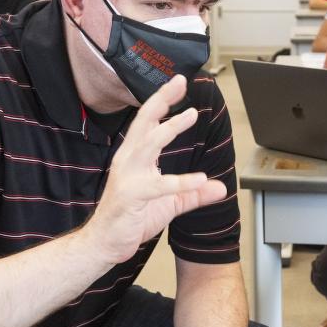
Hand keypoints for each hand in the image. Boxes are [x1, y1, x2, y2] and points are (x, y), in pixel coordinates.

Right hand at [83, 74, 225, 263]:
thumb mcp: (170, 203)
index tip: (179, 83)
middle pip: (145, 122)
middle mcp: (129, 160)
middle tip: (179, 83)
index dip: (163, 100)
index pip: (148, 121)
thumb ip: (193, 193)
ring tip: (190, 115)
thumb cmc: (132, 218)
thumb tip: (220, 188)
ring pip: (149, 144)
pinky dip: (180, 182)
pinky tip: (200, 179)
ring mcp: (128, 176)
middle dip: (162, 100)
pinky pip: (158, 186)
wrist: (106, 243)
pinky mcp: (131, 196)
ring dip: (170, 128)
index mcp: (135, 156)